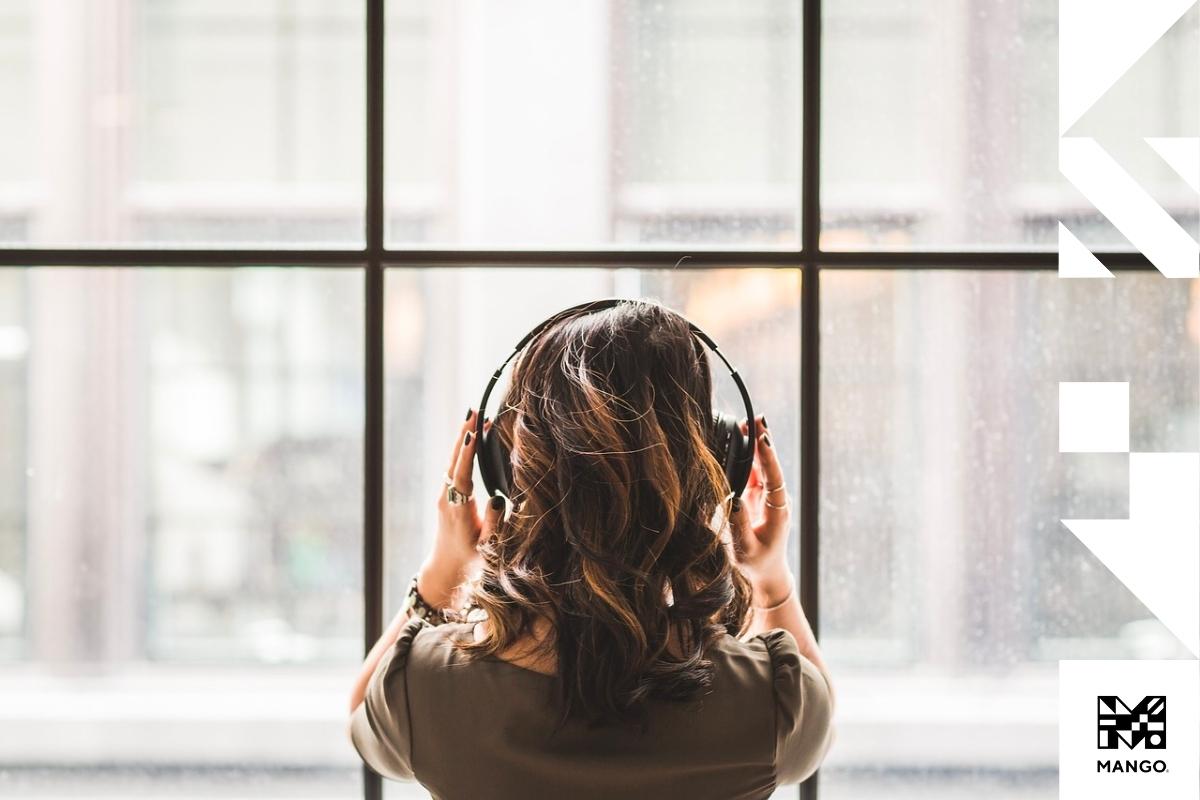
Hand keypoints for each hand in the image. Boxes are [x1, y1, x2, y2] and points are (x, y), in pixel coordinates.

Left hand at [418, 408, 503, 608]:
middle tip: (473, 409)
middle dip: (463, 434)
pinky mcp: (446, 495)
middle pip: (454, 460)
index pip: (462, 475)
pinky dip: (462, 450)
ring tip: (473, 416)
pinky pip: (454, 467)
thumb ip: (494, 523)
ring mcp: (444, 496)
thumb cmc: (471, 559)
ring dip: (462, 438)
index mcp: (458, 509)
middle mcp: (447, 498)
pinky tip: (470, 438)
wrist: (446, 568)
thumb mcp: (488, 546)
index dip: (467, 453)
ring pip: (452, 461)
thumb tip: (497, 499)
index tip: (473, 431)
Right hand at [728, 414, 793, 606]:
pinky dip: (747, 455)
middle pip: (770, 465)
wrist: (767, 573)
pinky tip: (741, 439)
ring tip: (747, 422)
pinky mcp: (758, 496)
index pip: (774, 477)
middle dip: (762, 441)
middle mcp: (776, 498)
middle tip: (756, 418)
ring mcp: (768, 495)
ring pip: (762, 465)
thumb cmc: (757, 563)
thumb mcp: (746, 548)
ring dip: (755, 444)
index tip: (763, 438)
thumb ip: (739, 524)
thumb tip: (731, 498)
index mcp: (778, 509)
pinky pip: (753, 472)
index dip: (768, 457)